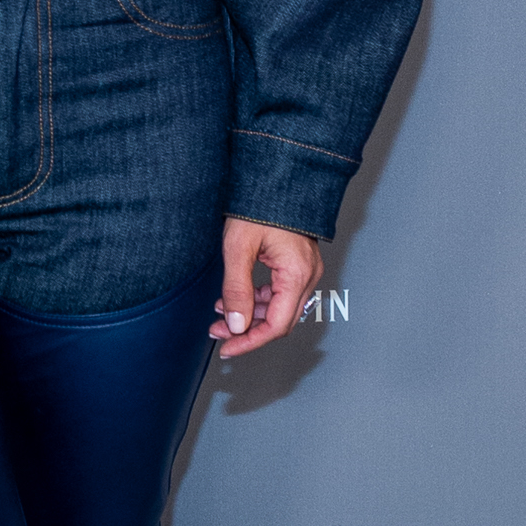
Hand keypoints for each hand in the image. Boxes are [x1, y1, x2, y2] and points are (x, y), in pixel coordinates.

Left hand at [211, 218, 323, 360]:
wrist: (278, 176)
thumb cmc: (259, 206)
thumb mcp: (238, 248)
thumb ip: (237, 289)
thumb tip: (235, 326)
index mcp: (297, 274)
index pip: (276, 325)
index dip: (250, 341)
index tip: (226, 348)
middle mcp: (308, 275)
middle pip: (280, 320)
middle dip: (247, 330)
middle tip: (217, 332)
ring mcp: (306, 270)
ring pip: (280, 307)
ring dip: (251, 315)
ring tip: (220, 313)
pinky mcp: (299, 264)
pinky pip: (281, 292)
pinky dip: (259, 299)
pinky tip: (236, 298)